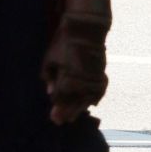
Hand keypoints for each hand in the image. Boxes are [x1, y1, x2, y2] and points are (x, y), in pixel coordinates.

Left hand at [42, 0, 110, 125]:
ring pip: (87, 98)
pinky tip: (91, 103)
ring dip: (81, 108)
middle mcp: (80, 80)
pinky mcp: (101, 72)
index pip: (61, 99)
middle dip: (67, 112)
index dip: (57, 109)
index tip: (54, 119)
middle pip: (74, 102)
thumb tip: (50, 91)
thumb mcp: (50, 58)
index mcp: (66, 77)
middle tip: (61, 122)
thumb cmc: (64, 42)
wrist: (86, 29)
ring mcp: (92, 77)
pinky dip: (94, 98)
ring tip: (75, 116)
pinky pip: (99, 90)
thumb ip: (49, 76)